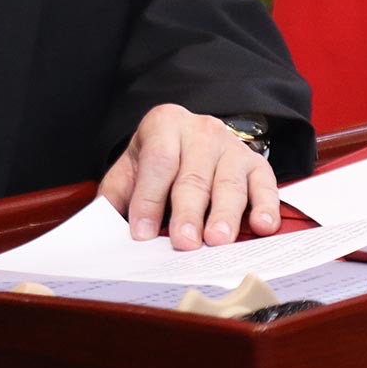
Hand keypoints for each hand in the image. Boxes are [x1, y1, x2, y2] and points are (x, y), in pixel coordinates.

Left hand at [97, 104, 280, 248]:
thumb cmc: (160, 161)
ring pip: (229, 182)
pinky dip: (266, 206)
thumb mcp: (132, 168)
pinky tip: (263, 226)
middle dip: (188, 211)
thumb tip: (100, 227)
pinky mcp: (257, 164)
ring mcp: (232, 147)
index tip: (141, 232)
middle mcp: (201, 131)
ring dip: (224, 213)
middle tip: (184, 241)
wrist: (194, 137)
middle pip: (194, 175)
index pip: (157, 162)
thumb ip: (116, 194)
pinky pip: (265, 184)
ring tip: (218, 239)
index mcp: (164, 125)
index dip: (148, 198)